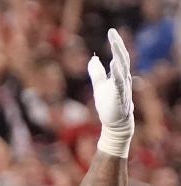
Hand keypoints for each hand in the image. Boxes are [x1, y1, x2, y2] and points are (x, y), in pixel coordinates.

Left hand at [88, 28, 133, 156]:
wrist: (115, 123)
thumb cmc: (108, 104)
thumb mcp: (100, 86)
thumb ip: (97, 72)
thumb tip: (93, 59)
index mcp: (119, 75)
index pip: (119, 55)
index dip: (115, 43)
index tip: (111, 31)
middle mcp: (124, 78)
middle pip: (123, 58)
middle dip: (117, 45)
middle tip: (112, 32)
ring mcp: (123, 87)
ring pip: (123, 68)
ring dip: (119, 55)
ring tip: (115, 43)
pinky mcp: (120, 97)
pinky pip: (120, 83)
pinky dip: (118, 73)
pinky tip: (115, 64)